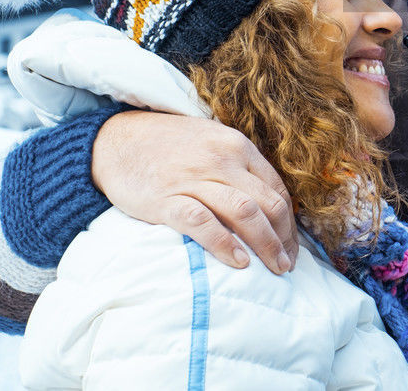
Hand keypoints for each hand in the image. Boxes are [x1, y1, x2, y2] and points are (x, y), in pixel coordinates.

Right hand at [91, 110, 297, 273]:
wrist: (116, 139)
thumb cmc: (168, 146)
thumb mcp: (212, 143)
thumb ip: (239, 168)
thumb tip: (268, 206)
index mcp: (238, 147)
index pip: (277, 188)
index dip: (290, 222)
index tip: (292, 246)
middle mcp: (223, 160)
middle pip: (268, 203)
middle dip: (284, 238)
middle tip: (288, 265)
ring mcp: (195, 178)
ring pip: (245, 212)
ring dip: (266, 244)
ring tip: (275, 268)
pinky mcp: (167, 199)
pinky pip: (203, 223)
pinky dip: (225, 244)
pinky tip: (239, 262)